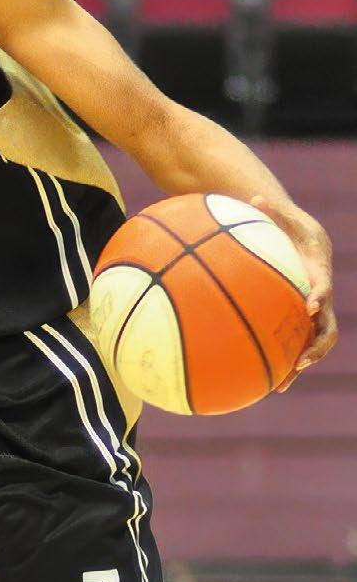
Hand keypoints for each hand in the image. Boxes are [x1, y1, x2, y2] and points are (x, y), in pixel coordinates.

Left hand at [253, 195, 336, 387]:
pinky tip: (266, 383)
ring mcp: (313, 314)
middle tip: (301, 360)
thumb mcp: (286, 217)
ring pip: (314, 344)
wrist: (309, 244)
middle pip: (327, 328)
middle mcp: (321, 299)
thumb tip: (253, 197)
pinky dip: (285, 364)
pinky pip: (296, 346)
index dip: (320, 295)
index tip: (310, 303)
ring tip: (282, 383)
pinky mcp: (301, 322)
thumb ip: (273, 211)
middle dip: (316, 345)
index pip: (323, 287)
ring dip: (301, 364)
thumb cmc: (295, 230)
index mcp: (318, 275)